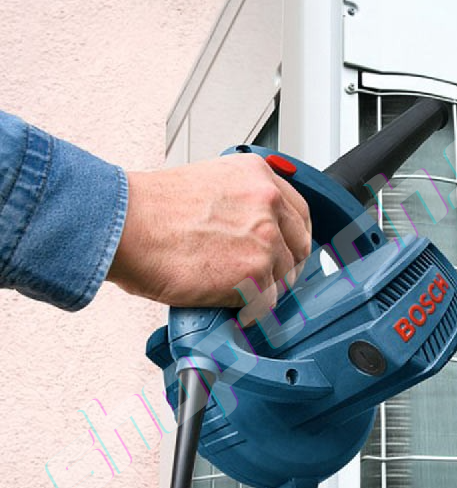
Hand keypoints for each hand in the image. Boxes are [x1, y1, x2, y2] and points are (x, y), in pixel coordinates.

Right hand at [107, 153, 311, 310]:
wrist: (125, 226)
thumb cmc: (151, 209)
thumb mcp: (210, 184)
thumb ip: (242, 202)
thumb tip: (253, 229)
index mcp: (259, 176)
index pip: (300, 214)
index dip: (294, 239)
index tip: (286, 251)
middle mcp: (268, 203)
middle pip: (299, 248)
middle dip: (284, 268)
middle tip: (264, 279)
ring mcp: (264, 239)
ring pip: (284, 278)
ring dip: (264, 289)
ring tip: (237, 292)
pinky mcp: (253, 274)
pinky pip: (266, 303)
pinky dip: (250, 311)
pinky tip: (231, 306)